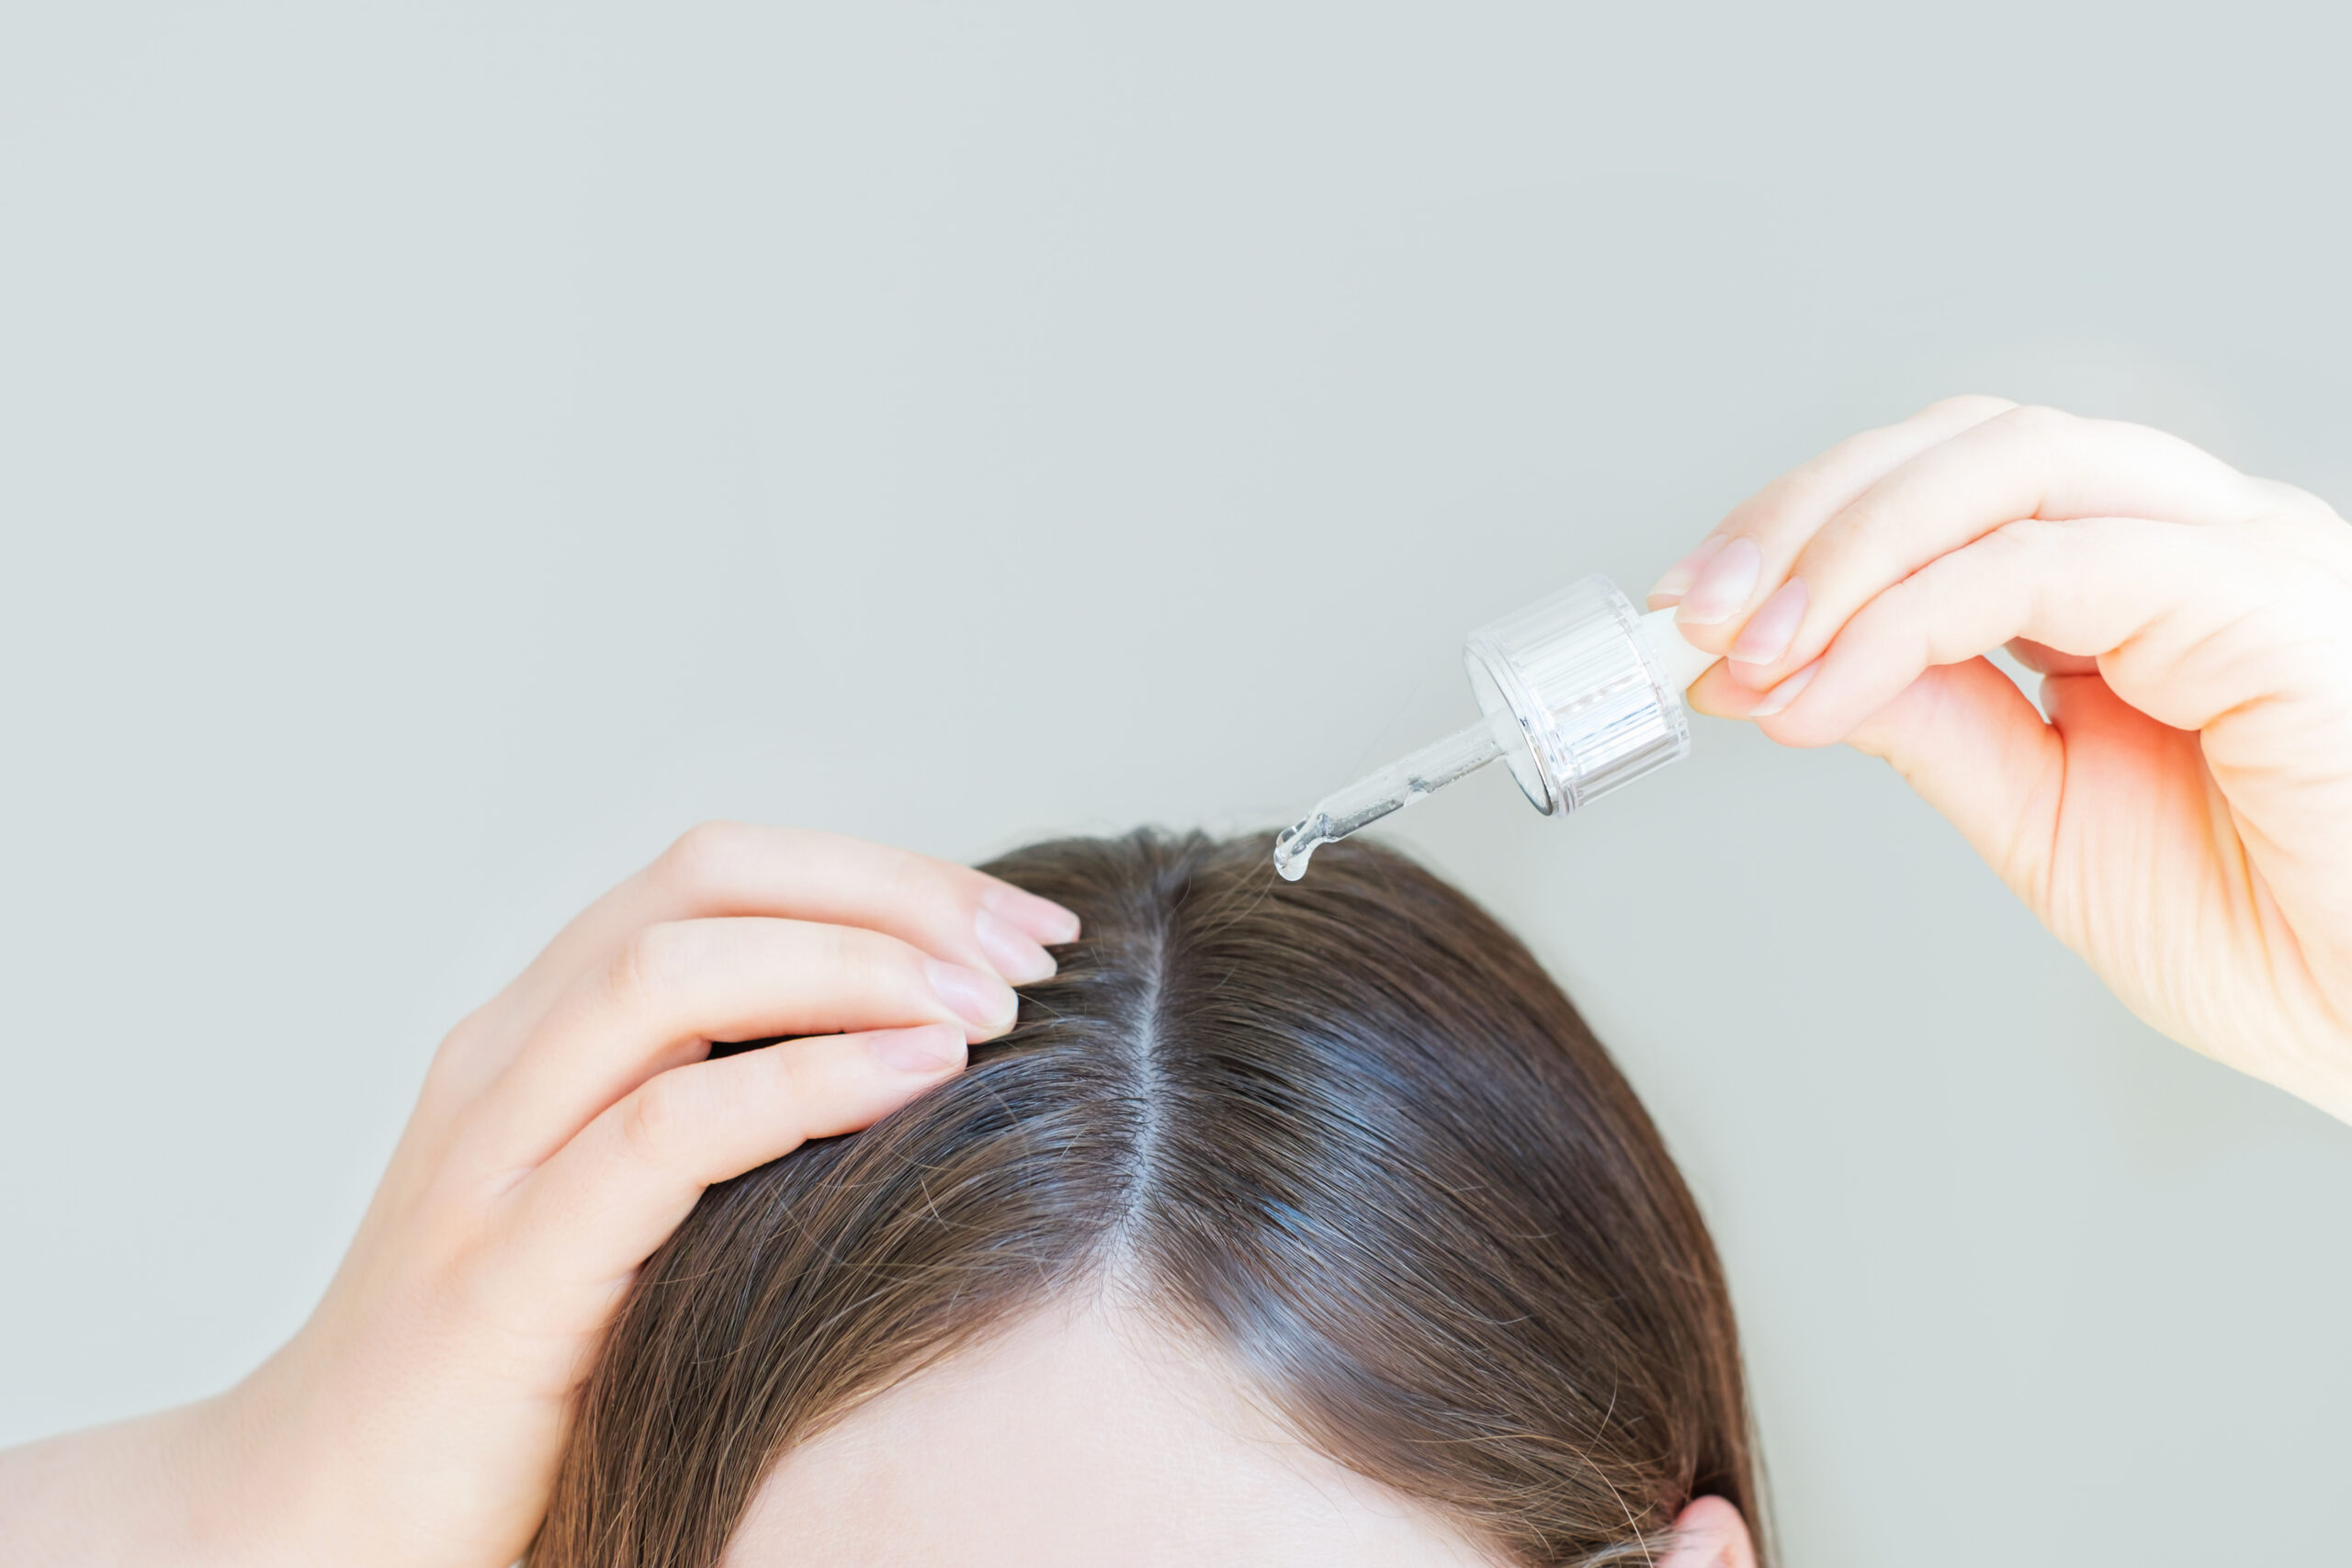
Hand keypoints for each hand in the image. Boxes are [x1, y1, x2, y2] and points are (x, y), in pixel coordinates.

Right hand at [0, 824, 1077, 1566]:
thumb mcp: (628, 1201)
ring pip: (672, 975)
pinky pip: (662, 1133)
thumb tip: (929, 1051)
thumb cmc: (516, 1367)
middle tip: (1032, 953)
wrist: (313, 1519)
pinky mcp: (500, 1275)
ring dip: (856, 968)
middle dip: (888, 894)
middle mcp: (507, 1056)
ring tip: (991, 1013)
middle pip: (706, 883)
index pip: (722, 872)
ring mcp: (490, 1156)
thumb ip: (726, 1108)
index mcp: (544, 1026)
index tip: (1018, 924)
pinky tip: (919, 1080)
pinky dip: (805, 1084)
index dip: (883, 873)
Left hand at [1650, 398, 2351, 1122]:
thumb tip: (1796, 669)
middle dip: (1802, 516)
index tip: (1695, 616)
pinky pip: (2053, 565)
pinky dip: (1909, 619)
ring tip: (1742, 648)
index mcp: (2151, 583)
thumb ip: (1941, 727)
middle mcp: (2199, 539)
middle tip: (1690, 614)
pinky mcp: (2269, 601)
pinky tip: (1825, 688)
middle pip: (1967, 445)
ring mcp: (2243, 552)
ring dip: (1842, 547)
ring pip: (2008, 464)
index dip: (1809, 533)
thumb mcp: (2050, 823)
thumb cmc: (2286, 941)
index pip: (1957, 487)